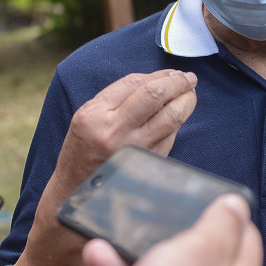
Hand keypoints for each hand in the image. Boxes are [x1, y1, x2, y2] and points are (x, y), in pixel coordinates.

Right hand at [51, 70, 197, 196]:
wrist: (75, 193)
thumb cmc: (83, 150)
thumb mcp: (87, 118)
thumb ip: (117, 98)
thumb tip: (158, 80)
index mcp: (95, 114)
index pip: (134, 83)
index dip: (159, 74)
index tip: (172, 72)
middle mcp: (114, 131)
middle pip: (155, 95)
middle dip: (178, 82)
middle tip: (189, 78)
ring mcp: (133, 150)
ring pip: (171, 116)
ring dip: (186, 101)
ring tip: (190, 94)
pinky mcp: (146, 164)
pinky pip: (170, 137)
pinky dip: (178, 123)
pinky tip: (179, 116)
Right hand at [83, 194, 263, 265]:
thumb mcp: (199, 252)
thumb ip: (219, 225)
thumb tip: (235, 204)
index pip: (242, 236)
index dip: (221, 212)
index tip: (195, 196)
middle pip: (193, 260)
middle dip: (160, 237)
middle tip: (140, 221)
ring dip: (126, 263)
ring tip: (100, 249)